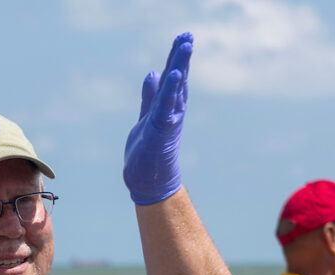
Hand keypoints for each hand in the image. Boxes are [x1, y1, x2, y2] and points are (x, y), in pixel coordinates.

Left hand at [123, 33, 192, 204]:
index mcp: (168, 107)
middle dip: (182, 57)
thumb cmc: (148, 151)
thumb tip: (152, 74)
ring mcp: (168, 120)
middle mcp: (172, 111)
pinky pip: (166, 106)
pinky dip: (170, 91)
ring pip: (175, 89)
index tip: (183, 37)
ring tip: (184, 46)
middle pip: (178, 79)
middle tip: (187, 35)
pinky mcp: (160, 129)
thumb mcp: (147, 116)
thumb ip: (150, 96)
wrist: (148, 179)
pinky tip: (172, 75)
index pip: (173, 77)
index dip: (177, 58)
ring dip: (180, 67)